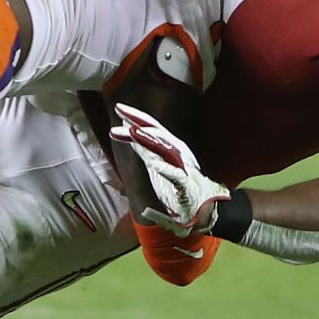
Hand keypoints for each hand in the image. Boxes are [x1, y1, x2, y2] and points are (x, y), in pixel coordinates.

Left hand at [109, 103, 228, 236]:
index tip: (117, 107)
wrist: (201, 211)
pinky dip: (166, 169)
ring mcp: (183, 168)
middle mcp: (178, 153)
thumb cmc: (177, 187)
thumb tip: (128, 130)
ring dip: (149, 140)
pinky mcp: (187, 186)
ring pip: (166, 149)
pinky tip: (153, 164)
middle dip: (138, 120)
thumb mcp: (157, 164)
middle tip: (120, 109)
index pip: (151, 128)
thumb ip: (144, 148)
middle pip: (157, 133)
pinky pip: (176, 176)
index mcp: (170, 148)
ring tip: (133, 131)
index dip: (135, 117)